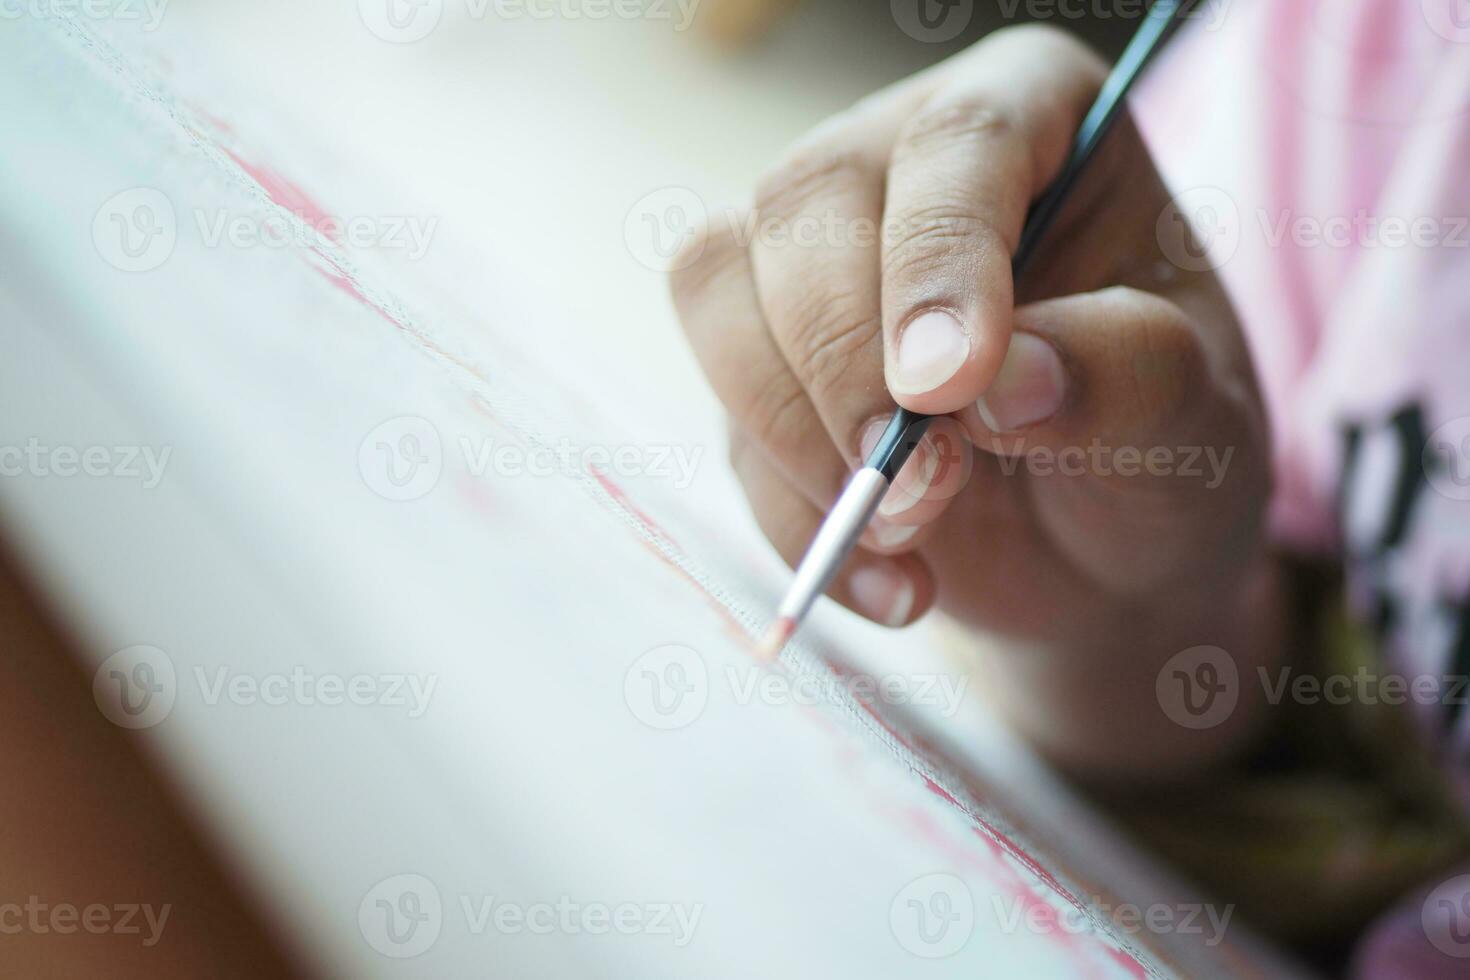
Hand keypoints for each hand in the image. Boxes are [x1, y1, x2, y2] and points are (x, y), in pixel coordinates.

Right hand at [671, 26, 1279, 774]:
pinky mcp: (761, 360)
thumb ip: (1124, 373)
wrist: (1100, 550)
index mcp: (1035, 116)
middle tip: (928, 487)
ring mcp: (812, 255)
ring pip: (716, 284)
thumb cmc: (1162, 446)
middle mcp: (902, 160)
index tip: (948, 390)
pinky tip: (892, 581)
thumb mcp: (1192, 412)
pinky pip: (726, 418)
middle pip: (804, 202)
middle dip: (846, 362)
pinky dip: (793, 518)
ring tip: (911, 536)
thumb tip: (1002, 381)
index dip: (940, 259)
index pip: (960, 139)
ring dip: (793, 433)